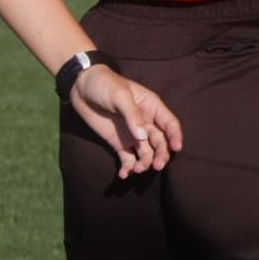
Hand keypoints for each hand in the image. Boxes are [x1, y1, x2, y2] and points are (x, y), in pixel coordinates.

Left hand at [68, 66, 182, 179]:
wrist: (82, 89)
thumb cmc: (105, 85)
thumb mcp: (121, 95)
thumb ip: (132, 115)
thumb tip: (143, 137)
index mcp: (152, 108)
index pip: (169, 124)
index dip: (175, 136)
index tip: (177, 148)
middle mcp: (146, 123)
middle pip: (160, 142)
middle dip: (161, 155)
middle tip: (157, 166)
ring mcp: (133, 135)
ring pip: (146, 153)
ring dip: (144, 163)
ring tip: (136, 170)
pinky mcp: (119, 143)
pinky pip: (127, 158)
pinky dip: (128, 168)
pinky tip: (124, 174)